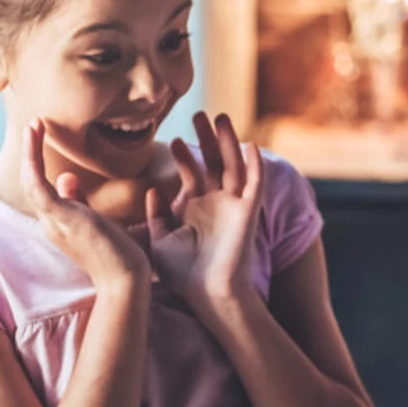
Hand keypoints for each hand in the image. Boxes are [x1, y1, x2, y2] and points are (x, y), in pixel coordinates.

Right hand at [20, 120, 149, 288]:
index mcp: (62, 224)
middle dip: (32, 153)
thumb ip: (81, 202)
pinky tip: (35, 136)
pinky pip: (38, 185)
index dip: (43, 166)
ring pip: (31, 181)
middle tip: (36, 125)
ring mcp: (54, 221)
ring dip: (30, 151)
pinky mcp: (61, 217)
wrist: (127, 280)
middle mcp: (52, 223)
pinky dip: (33, 160)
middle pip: (34, 183)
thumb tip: (66, 177)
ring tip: (35, 125)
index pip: (45, 191)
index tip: (48, 142)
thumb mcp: (101, 223)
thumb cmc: (121, 257)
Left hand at [146, 113, 263, 313]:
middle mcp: (216, 203)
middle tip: (199, 114)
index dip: (185, 156)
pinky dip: (255, 165)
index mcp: (195, 208)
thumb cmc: (182, 274)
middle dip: (207, 138)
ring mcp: (234, 206)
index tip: (172, 139)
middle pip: (214, 162)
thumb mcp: (159, 240)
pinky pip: (255, 184)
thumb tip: (152, 189)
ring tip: (220, 117)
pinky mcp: (248, 212)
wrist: (206, 292)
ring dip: (228, 142)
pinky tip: (251, 146)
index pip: (193, 174)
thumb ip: (155, 214)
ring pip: (234, 166)